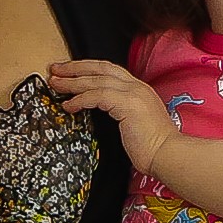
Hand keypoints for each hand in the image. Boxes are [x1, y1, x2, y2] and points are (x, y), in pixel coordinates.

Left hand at [46, 58, 173, 162]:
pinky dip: (80, 99)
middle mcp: (136, 86)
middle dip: (75, 67)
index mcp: (139, 89)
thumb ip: (119, 111)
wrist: (168, 154)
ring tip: (55, 83)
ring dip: (72, 81)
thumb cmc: (152, 147)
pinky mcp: (127, 103)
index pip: (109, 71)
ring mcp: (133, 93)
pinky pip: (97, 96)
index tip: (70, 71)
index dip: (87, 69)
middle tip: (55, 69)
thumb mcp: (134, 122)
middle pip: (100, 68)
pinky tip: (69, 105)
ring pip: (96, 80)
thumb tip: (97, 110)